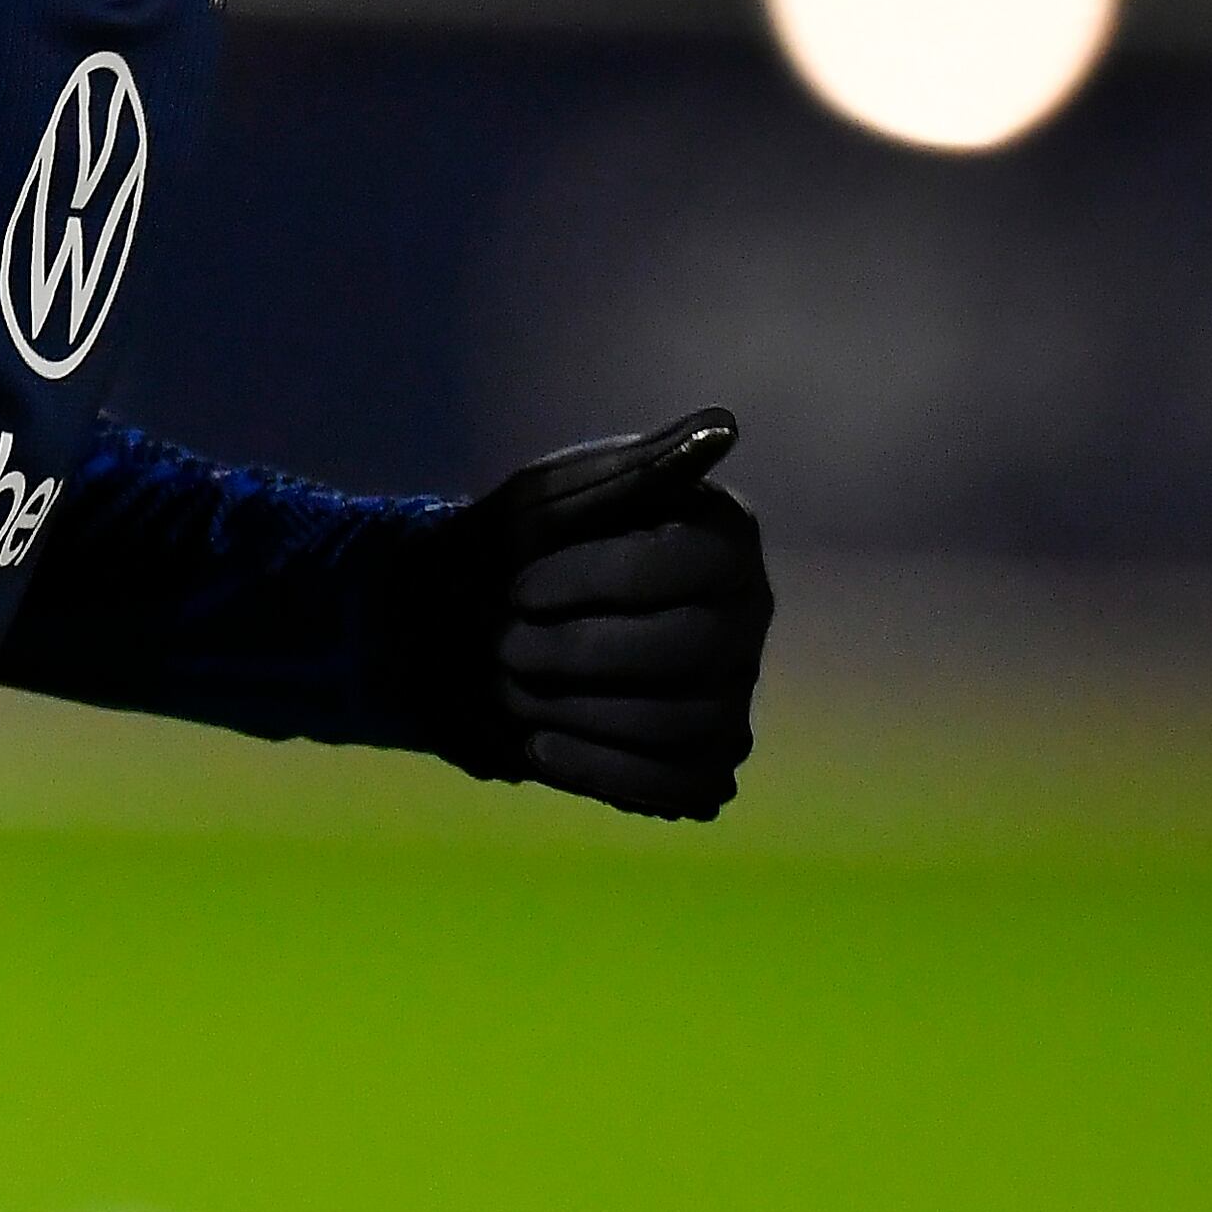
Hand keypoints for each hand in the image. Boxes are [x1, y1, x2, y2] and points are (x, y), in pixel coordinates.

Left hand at [410, 408, 772, 820]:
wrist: (464, 629)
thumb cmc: (514, 547)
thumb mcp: (554, 495)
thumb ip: (634, 469)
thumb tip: (723, 427)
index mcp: (724, 537)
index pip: (687, 566)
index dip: (596, 581)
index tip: (519, 586)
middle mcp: (747, 616)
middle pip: (692, 650)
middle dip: (581, 653)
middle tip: (504, 646)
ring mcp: (733, 694)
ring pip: (684, 722)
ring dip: (579, 710)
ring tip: (512, 690)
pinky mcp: (706, 761)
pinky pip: (679, 785)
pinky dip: (601, 770)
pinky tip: (538, 743)